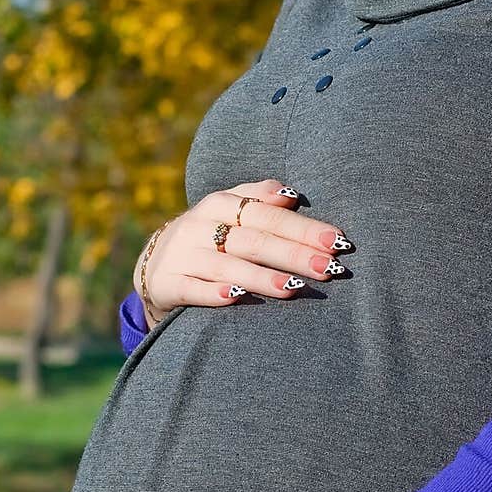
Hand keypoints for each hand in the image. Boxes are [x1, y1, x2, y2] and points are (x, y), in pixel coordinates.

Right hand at [132, 178, 353, 325]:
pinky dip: (214, 292)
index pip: (268, 215)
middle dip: (294, 254)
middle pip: (254, 240)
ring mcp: (183, 255)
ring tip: (294, 287)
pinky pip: (193, 288)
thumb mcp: (228, 211)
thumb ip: (258, 198)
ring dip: (262, 277)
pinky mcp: (169, 283)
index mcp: (220, 204)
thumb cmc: (209, 236)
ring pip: (227, 265)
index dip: (303, 227)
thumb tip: (290, 194)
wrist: (154, 265)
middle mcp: (200, 227)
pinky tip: (236, 296)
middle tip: (329, 268)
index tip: (337, 240)